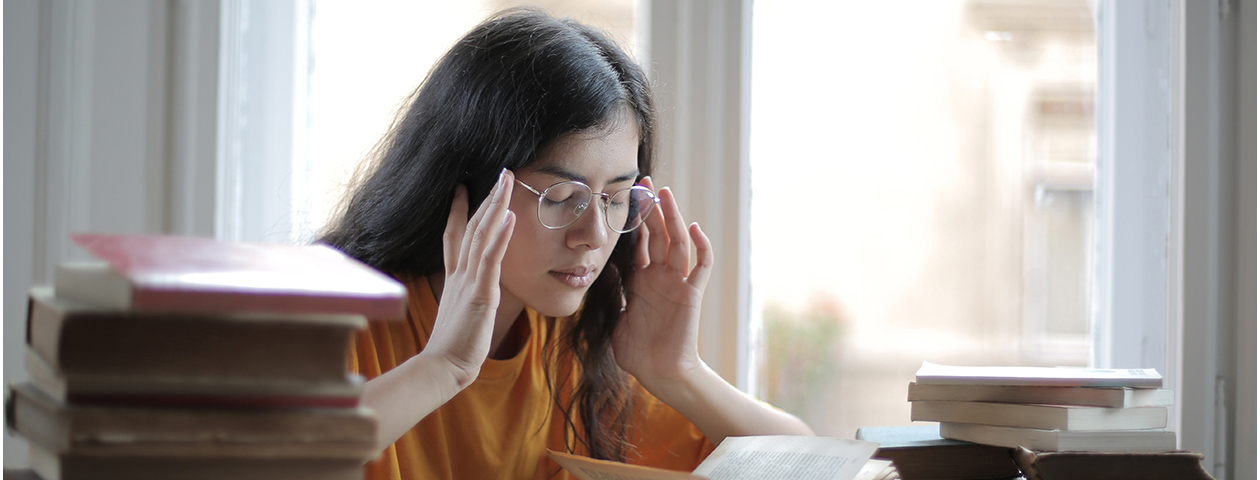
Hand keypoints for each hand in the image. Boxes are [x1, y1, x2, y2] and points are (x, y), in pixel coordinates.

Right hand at [423, 170, 515, 386]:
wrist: (442, 367)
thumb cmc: (453, 347)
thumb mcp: (460, 314)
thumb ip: (465, 298)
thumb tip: (472, 295)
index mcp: (455, 278)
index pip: (455, 236)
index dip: (458, 210)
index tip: (463, 188)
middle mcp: (460, 274)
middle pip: (472, 226)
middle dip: (486, 198)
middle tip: (500, 173)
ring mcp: (469, 281)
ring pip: (481, 235)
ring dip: (495, 206)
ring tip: (506, 182)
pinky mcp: (480, 294)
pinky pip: (491, 260)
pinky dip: (500, 237)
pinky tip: (509, 217)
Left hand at [612, 177, 714, 388]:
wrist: (658, 373)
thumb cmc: (636, 350)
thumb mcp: (613, 315)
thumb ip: (608, 292)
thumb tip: (589, 271)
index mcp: (641, 279)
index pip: (638, 241)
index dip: (633, 219)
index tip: (624, 195)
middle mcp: (660, 276)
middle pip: (658, 234)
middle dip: (652, 207)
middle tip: (645, 181)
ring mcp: (677, 283)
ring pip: (677, 242)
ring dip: (673, 217)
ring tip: (666, 194)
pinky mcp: (691, 295)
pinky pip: (701, 267)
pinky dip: (701, 247)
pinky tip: (694, 229)